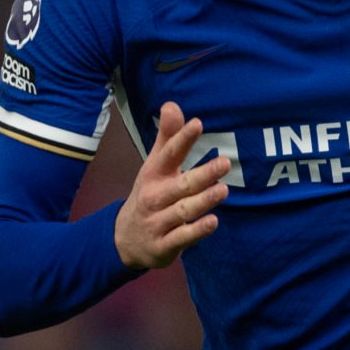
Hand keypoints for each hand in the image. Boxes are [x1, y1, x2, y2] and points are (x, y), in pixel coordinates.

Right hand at [114, 101, 229, 269]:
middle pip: (180, 185)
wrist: (124, 239)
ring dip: (203, 201)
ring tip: (223, 189)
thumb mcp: (155, 166)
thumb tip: (172, 104)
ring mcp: (158, 222)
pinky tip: (213, 222)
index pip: (168, 154)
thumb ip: (167, 137)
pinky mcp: (164, 245)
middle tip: (224, 162)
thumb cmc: (150, 194)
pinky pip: (181, 237)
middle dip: (202, 174)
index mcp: (154, 174)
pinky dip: (196, 231)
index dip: (182, 139)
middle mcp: (154, 197)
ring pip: (183, 210)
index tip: (197, 123)